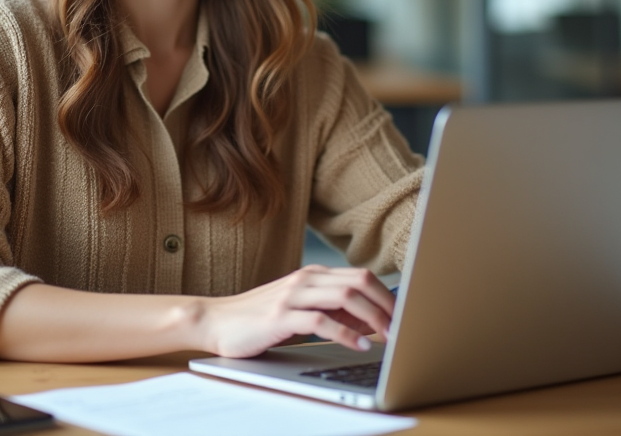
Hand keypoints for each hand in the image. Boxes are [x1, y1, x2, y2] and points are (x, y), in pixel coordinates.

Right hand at [199, 265, 395, 357]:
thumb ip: (332, 310)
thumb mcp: (300, 309)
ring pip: (344, 296)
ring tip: (387, 336)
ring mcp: (292, 296)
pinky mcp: (280, 317)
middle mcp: (306, 280)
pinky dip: (345, 333)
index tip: (404, 317)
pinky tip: (359, 344)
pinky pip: (321, 320)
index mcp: (313, 275)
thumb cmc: (260, 319)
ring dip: (372, 317)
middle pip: (358, 283)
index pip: (361, 277)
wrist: (216, 321)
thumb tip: (370, 319)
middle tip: (402, 328)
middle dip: (385, 305)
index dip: (387, 296)